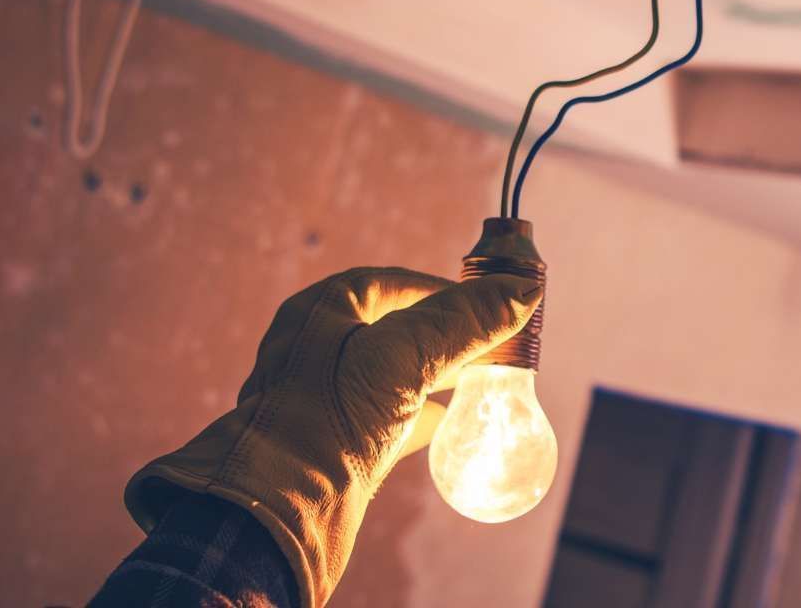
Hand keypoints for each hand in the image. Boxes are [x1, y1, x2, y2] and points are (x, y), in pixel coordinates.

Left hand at [124, 268, 542, 607]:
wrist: (278, 515)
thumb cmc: (327, 420)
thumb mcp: (402, 357)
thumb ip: (462, 323)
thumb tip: (521, 291)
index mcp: (319, 313)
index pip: (389, 284)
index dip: (440, 291)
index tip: (486, 304)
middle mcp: (315, 351)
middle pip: (392, 328)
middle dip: (442, 334)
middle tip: (489, 342)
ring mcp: (321, 400)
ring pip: (390, 376)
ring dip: (433, 376)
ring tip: (477, 380)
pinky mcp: (331, 445)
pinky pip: (383, 421)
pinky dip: (418, 418)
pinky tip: (448, 426)